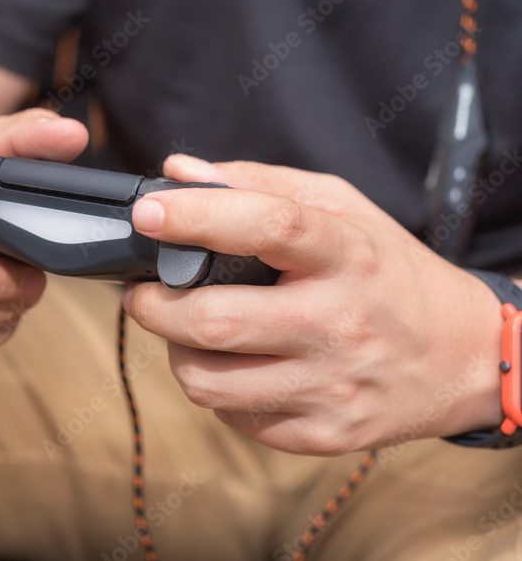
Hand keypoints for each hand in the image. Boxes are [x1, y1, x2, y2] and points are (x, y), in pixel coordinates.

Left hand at [123, 155, 504, 454]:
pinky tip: (235, 367)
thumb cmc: (387, 271)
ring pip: (208, 382)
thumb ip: (259, 183)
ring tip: (188, 332)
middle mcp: (341, 323)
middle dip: (154, 306)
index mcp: (347, 255)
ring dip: (177, 353)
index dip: (196, 217)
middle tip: (143, 292)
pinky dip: (217, 389)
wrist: (463, 355)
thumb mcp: (342, 208)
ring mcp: (332, 385)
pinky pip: (234, 416)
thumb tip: (178, 173)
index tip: (148, 212)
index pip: (269, 226)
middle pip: (216, 321)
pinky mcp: (324, 434)